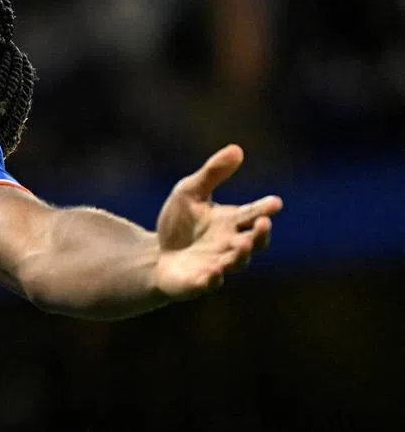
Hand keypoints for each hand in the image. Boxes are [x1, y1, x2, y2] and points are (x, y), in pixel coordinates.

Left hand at [153, 145, 282, 300]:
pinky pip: (209, 282)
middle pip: (252, 241)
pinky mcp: (198, 282)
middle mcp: (229, 245)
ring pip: (236, 262)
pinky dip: (213, 278)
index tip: (275, 202)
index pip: (252, 214)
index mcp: (230, 222)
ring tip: (242, 245)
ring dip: (241, 255)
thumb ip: (212, 174)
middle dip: (259, 234)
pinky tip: (214, 272)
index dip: (264, 209)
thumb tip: (237, 148)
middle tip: (264, 224)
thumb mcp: (190, 192)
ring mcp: (217, 265)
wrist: (155, 256)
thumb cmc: (179, 224)